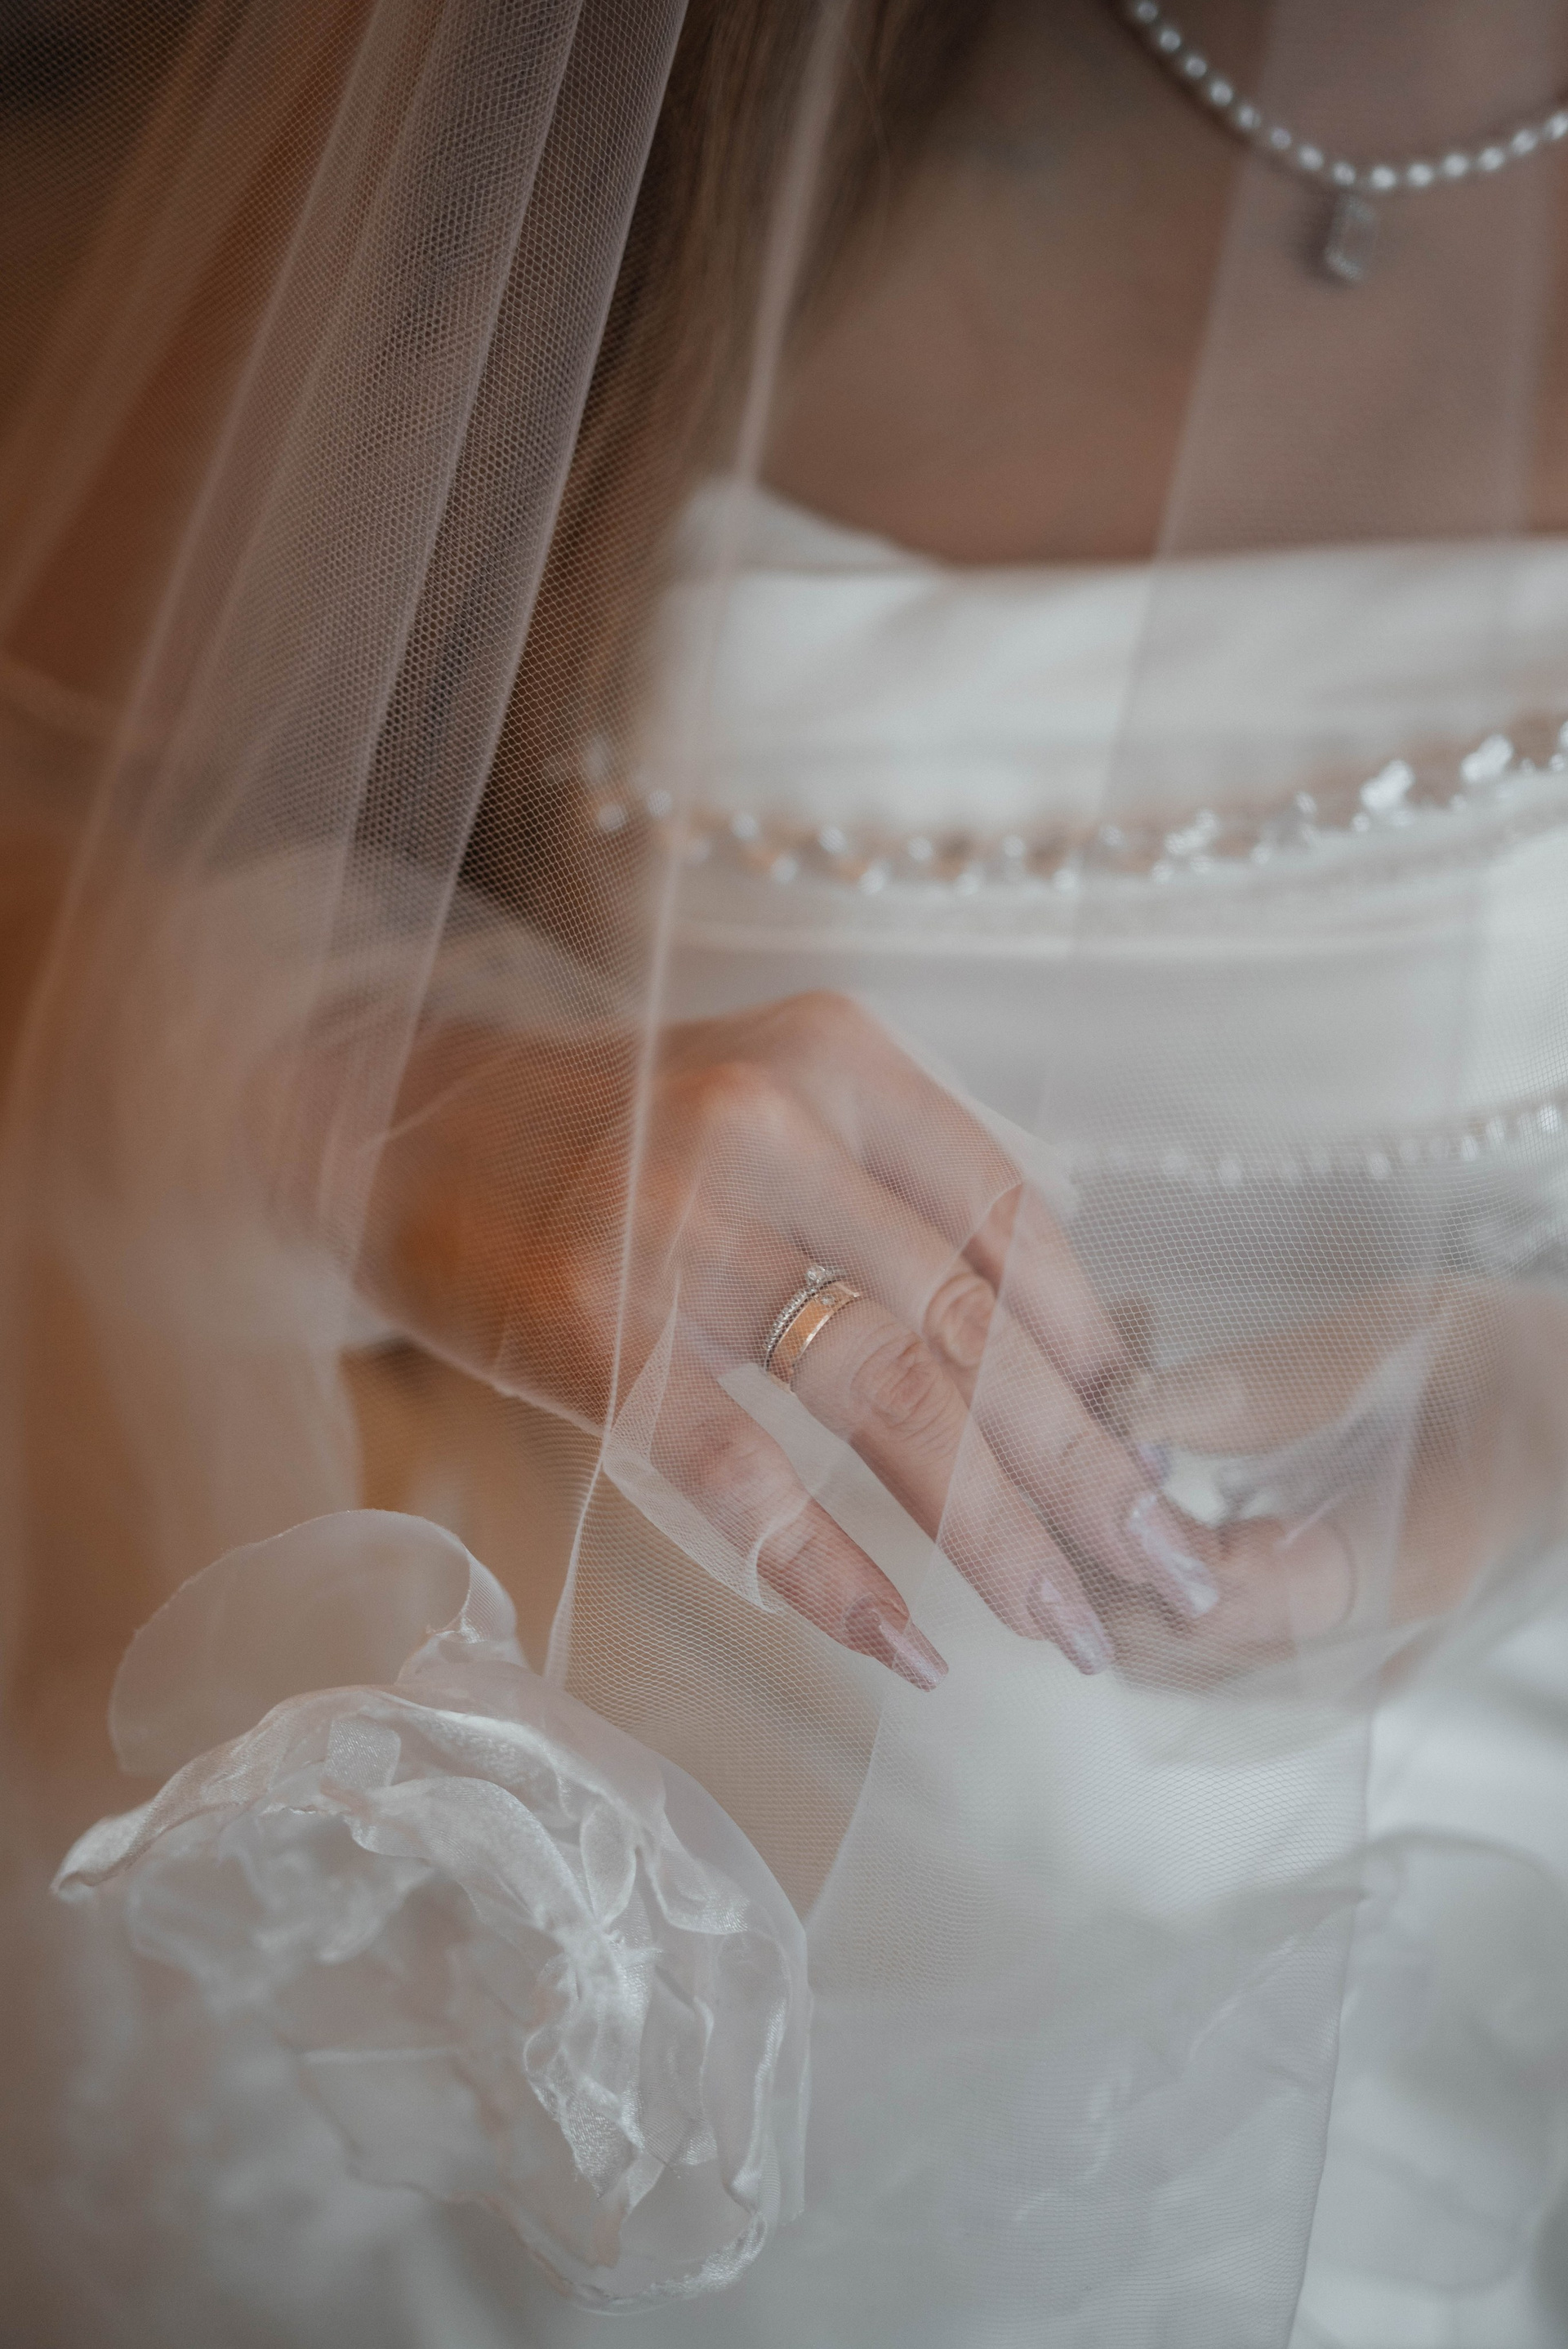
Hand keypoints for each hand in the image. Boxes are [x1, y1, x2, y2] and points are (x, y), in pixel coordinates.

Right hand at [363, 990, 1339, 1687]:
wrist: (384, 1116)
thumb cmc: (605, 1134)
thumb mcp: (768, 1108)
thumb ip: (895, 1197)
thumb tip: (1063, 1356)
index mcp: (841, 1065)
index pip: (1011, 1221)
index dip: (1097, 1350)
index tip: (1154, 1450)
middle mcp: (777, 1128)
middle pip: (977, 1325)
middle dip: (1092, 1467)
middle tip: (1171, 1573)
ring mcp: (683, 1227)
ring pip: (890, 1399)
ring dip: (997, 1533)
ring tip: (1074, 1629)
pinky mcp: (594, 1330)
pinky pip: (740, 1470)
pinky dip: (828, 1569)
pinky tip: (906, 1649)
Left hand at [1110, 1279, 1567, 1679]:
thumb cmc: (1523, 1364)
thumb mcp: (1419, 1333)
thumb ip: (1280, 1379)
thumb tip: (1136, 1410)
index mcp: (1394, 1576)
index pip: (1212, 1604)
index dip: (1127, 1530)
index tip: (1092, 1440)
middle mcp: (1360, 1649)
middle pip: (1167, 1644)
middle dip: (1095, 1536)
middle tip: (1073, 1424)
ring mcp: (1342, 1663)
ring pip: (1165, 1657)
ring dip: (1106, 1556)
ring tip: (1098, 1441)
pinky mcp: (1323, 1650)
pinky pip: (1197, 1648)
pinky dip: (1142, 1574)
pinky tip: (1139, 1490)